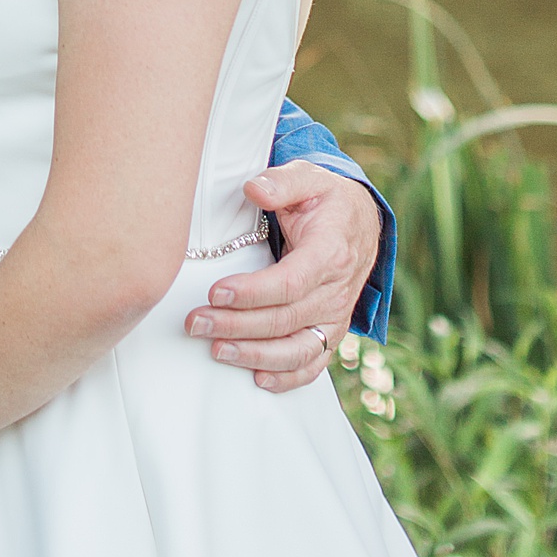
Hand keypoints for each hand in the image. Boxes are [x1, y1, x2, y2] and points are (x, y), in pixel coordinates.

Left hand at [184, 162, 381, 392]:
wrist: (360, 222)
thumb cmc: (326, 199)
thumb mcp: (309, 176)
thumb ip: (282, 182)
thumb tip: (253, 188)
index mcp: (330, 252)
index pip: (291, 282)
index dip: (253, 292)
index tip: (216, 292)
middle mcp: (337, 290)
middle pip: (286, 319)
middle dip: (238, 325)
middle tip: (196, 322)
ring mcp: (336, 316)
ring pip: (298, 348)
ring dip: (256, 355)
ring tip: (217, 351)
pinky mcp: (332, 331)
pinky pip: (314, 362)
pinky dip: (288, 377)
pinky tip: (258, 379)